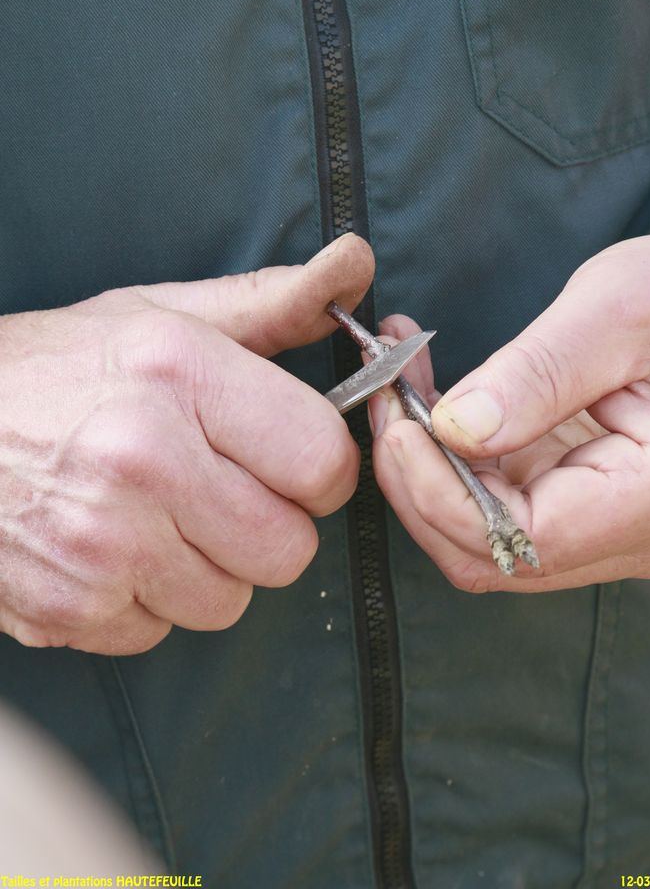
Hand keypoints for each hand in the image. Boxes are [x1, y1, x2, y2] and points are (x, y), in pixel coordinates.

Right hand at [0, 233, 373, 653]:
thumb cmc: (51, 369)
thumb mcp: (156, 316)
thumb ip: (269, 301)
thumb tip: (356, 260)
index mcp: (179, 373)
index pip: (323, 463)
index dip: (317, 470)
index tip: (288, 462)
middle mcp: (144, 460)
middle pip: (289, 550)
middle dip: (266, 527)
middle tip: (216, 492)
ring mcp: (103, 543)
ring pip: (230, 602)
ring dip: (206, 570)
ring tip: (152, 518)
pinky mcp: (69, 607)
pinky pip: (160, 633)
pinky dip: (144, 602)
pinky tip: (108, 550)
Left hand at [369, 234, 649, 592]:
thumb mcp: (622, 312)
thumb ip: (538, 375)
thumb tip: (455, 428)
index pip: (515, 541)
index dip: (437, 493)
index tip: (398, 422)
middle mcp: (632, 534)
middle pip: (489, 552)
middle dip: (418, 479)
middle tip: (386, 395)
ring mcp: (608, 523)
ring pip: (486, 531)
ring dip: (429, 463)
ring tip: (399, 378)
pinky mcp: (588, 499)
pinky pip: (504, 499)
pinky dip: (456, 453)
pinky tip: (432, 389)